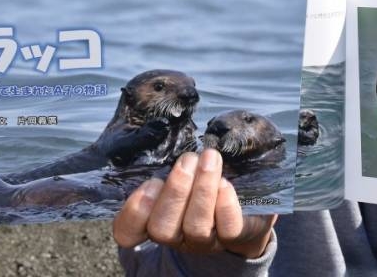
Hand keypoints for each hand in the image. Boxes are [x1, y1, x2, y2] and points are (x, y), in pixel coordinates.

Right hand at [113, 149, 276, 257]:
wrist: (248, 210)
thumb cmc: (204, 183)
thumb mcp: (182, 173)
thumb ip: (168, 164)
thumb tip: (165, 136)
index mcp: (156, 220)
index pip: (128, 232)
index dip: (133, 213)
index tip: (150, 182)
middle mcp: (177, 236)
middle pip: (162, 229)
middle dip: (174, 191)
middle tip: (188, 160)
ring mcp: (205, 241)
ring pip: (196, 226)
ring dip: (202, 189)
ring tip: (210, 158)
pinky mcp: (234, 237)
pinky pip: (228, 229)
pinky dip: (225, 205)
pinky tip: (225, 183)